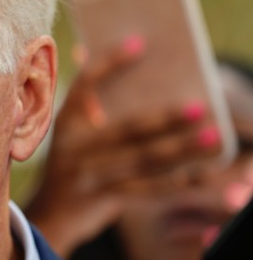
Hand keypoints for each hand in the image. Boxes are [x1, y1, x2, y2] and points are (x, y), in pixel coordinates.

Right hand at [25, 37, 219, 257]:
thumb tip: (86, 49)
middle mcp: (74, 147)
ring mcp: (86, 175)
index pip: (85, 85)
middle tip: (200, 106)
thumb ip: (83, 100)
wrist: (46, 216)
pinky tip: (197, 175)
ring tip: (212, 137)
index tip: (138, 44)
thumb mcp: (69, 133)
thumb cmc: (69, 166)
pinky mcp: (99, 200)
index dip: (108, 64)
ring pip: (142, 161)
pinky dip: (171, 184)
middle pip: (127, 129)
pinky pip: (143, 192)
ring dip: (181, 150)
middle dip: (166, 118)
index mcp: (65, 123)